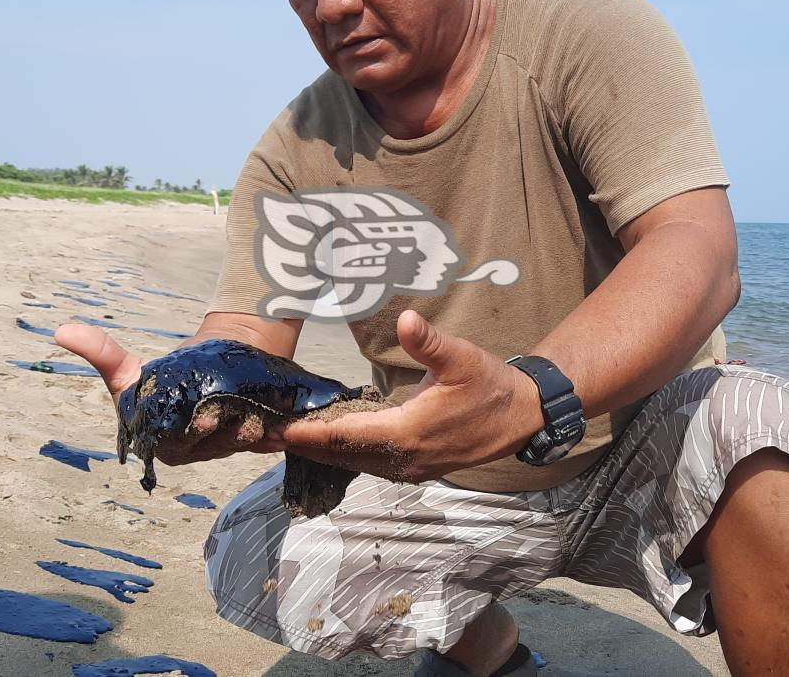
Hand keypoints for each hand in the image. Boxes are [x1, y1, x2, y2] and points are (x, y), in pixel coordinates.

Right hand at [54, 324, 283, 465]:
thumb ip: (99, 353)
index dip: (191, 431)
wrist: (205, 366)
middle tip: (228, 409)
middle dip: (221, 428)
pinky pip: (265, 439)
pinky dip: (271, 429)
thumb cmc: (165, 374)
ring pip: (240, 440)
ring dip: (249, 427)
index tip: (202, 415)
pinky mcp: (254, 440)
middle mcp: (195, 453)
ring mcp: (225, 448)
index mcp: (163, 446)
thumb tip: (61, 330)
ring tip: (254, 414)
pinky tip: (276, 418)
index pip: (178, 443)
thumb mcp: (128, 369)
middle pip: (211, 443)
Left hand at [275, 310, 544, 482]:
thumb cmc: (490, 385)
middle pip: (342, 455)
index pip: (345, 436)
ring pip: (354, 463)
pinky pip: (370, 465)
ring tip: (289, 438)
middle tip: (267, 436)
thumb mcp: (461, 357)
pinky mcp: (416, 469)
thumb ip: (428, 342)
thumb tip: (408, 319)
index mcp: (408, 434)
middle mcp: (404, 459)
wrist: (521, 416)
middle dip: (304, 445)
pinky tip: (328, 443)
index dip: (309, 432)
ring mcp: (411, 469)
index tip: (279, 429)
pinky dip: (345, 455)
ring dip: (322, 452)